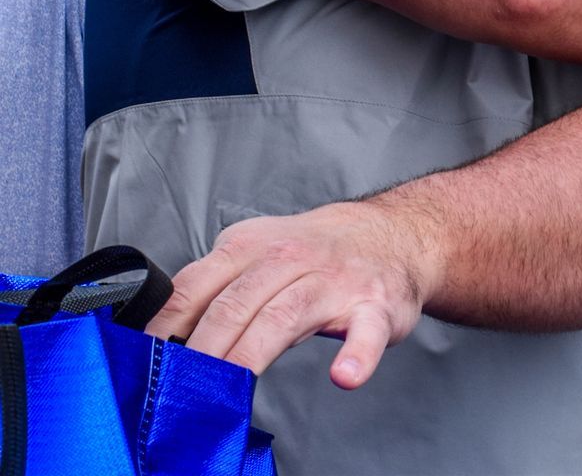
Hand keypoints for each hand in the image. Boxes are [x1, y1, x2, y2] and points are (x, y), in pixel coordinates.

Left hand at [145, 199, 443, 388]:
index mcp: (253, 245)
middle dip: (203, 349)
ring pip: (286, 316)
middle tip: (180, 388)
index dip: (167, 327)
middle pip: (236, 303)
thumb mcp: (257, 252)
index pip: (198, 285)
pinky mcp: (377, 306)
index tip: (147, 363)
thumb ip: (214, 286)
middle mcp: (293, 257)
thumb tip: (158, 337)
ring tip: (230, 387)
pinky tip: (345, 375)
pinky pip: (367, 332)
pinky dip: (358, 355)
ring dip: (253, 353)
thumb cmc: (312, 254)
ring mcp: (337, 281)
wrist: (392, 235)